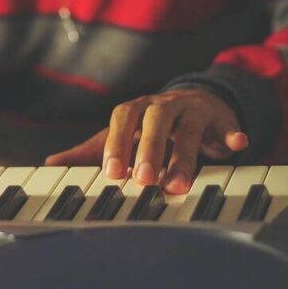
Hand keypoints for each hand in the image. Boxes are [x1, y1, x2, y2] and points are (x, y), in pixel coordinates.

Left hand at [45, 89, 248, 193]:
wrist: (190, 103)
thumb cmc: (148, 126)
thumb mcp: (120, 135)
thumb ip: (89, 150)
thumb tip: (50, 162)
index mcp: (135, 109)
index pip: (122, 119)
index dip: (117, 143)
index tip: (112, 172)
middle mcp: (162, 105)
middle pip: (154, 120)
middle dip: (149, 149)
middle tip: (144, 180)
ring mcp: (191, 109)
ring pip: (188, 128)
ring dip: (183, 156)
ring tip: (177, 185)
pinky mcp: (219, 118)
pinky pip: (227, 124)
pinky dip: (232, 134)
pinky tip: (237, 146)